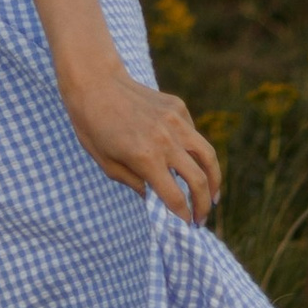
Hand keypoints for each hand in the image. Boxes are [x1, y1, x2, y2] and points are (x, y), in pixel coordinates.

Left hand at [57, 55, 221, 223]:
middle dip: (203, 205)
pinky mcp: (178, 107)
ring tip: (213, 195)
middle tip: (202, 218)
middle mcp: (165, 140)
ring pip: (207, 155)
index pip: (175, 196)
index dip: (183, 215)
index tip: (186, 225)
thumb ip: (136, 184)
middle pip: (198, 180)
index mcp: (146, 158)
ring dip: (214, 179)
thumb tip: (156, 200)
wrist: (95, 83)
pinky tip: (188, 160)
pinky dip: (195, 151)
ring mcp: (175, 121)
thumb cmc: (93, 127)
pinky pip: (193, 134)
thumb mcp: (107, 165)